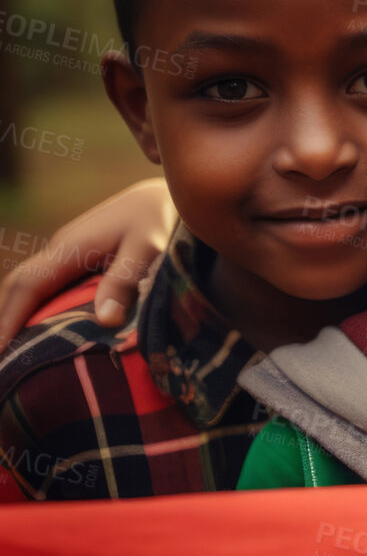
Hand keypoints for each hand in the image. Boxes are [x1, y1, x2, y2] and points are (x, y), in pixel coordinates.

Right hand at [0, 177, 176, 347]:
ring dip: (18, 314)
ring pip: (31, 286)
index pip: (28, 286)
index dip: (10, 318)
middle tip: (0, 361)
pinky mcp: (78, 256)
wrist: (163, 195)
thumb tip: (105, 320)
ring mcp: (67, 252)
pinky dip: (37, 306)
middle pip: (20, 287)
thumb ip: (124, 281)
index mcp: (70, 248)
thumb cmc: (158, 220)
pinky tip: (42, 329)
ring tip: (13, 351)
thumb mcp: (147, 249)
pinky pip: (48, 284)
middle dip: (5, 320)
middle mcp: (60, 250)